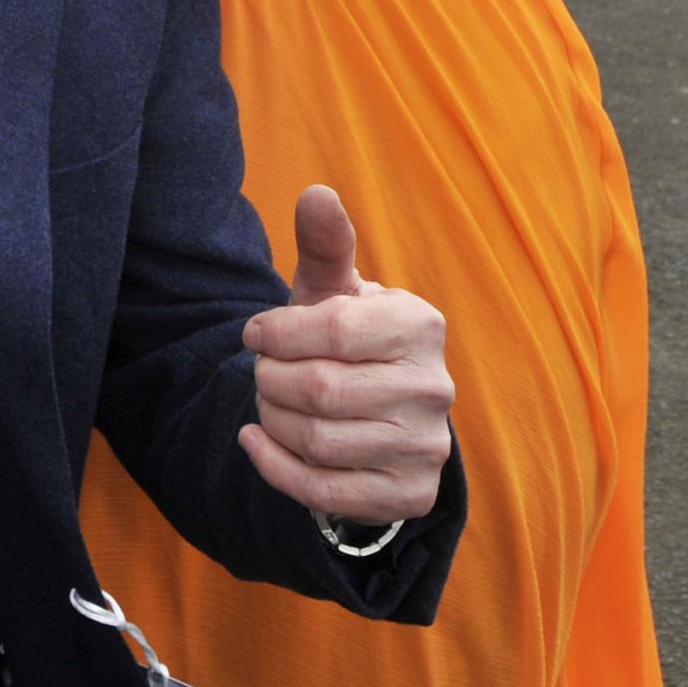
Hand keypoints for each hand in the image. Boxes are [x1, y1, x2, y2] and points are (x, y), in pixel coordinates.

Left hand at [238, 185, 454, 526]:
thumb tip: (317, 192)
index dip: (278, 331)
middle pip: (321, 390)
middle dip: (270, 379)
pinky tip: (255, 442)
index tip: (252, 334)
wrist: (375, 408)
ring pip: (319, 442)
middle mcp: (435, 389)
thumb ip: (324, 244)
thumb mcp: (332, 288)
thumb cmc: (344, 334)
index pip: (334, 329)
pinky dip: (275, 467)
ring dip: (272, 420)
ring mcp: (428, 448)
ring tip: (268, 402)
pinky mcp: (410, 495)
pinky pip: (326, 493)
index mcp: (419, 325)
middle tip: (260, 372)